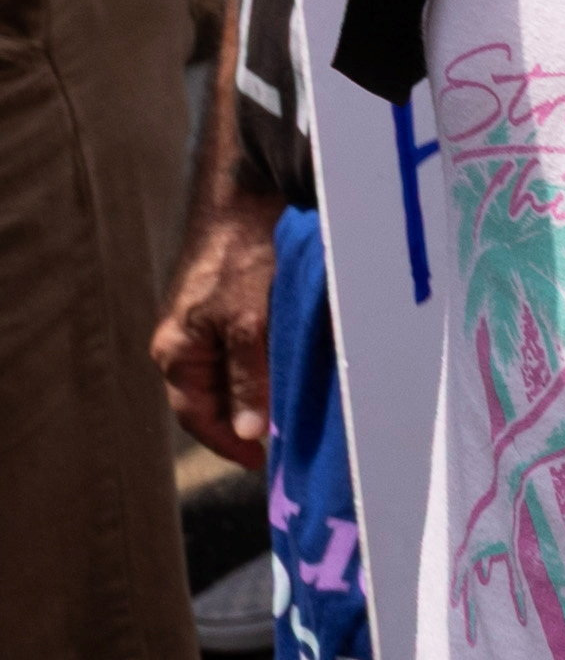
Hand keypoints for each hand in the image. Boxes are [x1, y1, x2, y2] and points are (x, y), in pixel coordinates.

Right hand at [153, 188, 279, 463]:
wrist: (249, 195)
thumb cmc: (243, 258)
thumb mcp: (250, 324)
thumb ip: (248, 378)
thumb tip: (250, 432)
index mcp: (175, 352)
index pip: (198, 417)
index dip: (229, 443)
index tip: (262, 463)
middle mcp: (183, 340)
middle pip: (213, 398)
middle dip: (246, 422)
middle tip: (285, 443)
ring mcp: (204, 321)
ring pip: (232, 373)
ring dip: (259, 393)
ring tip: (294, 412)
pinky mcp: (228, 303)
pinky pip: (244, 348)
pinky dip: (267, 364)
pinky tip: (294, 369)